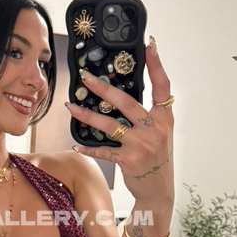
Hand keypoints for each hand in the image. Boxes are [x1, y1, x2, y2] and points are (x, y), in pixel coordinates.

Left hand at [65, 37, 173, 203]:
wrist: (159, 190)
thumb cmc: (157, 158)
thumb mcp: (160, 133)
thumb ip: (148, 115)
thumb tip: (122, 95)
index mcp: (165, 119)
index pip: (163, 87)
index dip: (157, 66)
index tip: (150, 46)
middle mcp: (155, 130)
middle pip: (127, 103)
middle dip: (104, 88)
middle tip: (86, 78)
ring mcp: (142, 145)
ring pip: (110, 125)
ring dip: (87, 115)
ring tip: (71, 107)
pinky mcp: (129, 160)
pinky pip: (104, 151)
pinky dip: (89, 148)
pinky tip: (76, 146)